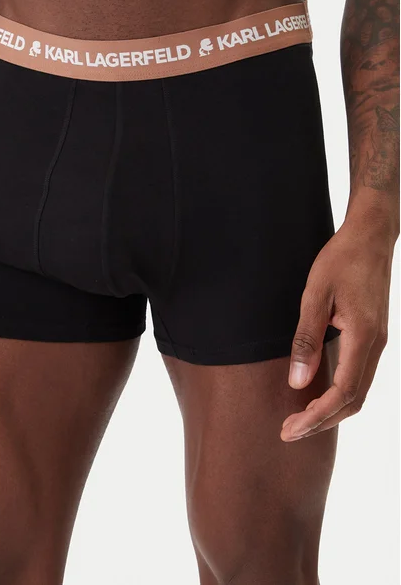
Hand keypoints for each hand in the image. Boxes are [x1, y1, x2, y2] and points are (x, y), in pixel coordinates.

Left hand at [281, 218, 393, 440]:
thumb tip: (298, 381)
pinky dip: (340, 394)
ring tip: (300, 419)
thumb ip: (306, 339)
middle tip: (289, 431)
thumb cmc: (341, 260)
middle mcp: (376, 345)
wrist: (370, 237)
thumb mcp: (315, 295)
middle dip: (321, 421)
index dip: (316, 416)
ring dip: (331, 410)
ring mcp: (378, 342)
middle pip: (353, 400)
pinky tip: (318, 394)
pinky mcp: (374, 336)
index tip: (290, 428)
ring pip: (359, 391)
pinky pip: (360, 376)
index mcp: (363, 336)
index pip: (342, 393)